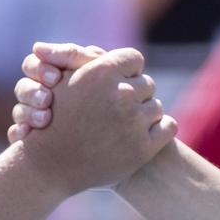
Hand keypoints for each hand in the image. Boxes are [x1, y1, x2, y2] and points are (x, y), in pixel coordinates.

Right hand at [7, 42, 103, 141]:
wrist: (121, 141)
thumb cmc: (113, 97)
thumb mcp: (97, 73)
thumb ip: (75, 56)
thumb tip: (37, 48)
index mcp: (51, 74)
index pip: (33, 64)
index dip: (39, 69)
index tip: (55, 78)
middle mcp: (40, 95)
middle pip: (22, 87)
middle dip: (31, 92)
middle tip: (47, 100)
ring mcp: (36, 119)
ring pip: (18, 111)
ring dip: (26, 114)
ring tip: (44, 120)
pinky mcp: (35, 142)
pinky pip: (17, 135)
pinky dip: (19, 134)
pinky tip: (25, 135)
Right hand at [12, 44, 175, 193]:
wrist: (50, 166)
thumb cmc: (53, 118)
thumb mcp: (61, 82)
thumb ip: (81, 60)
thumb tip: (100, 53)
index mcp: (101, 72)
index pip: (134, 58)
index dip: (126, 70)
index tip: (118, 82)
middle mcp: (120, 94)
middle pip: (147, 84)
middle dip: (135, 94)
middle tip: (118, 107)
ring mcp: (133, 122)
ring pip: (156, 107)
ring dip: (144, 114)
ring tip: (125, 124)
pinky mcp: (143, 148)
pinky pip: (168, 126)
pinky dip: (159, 129)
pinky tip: (143, 134)